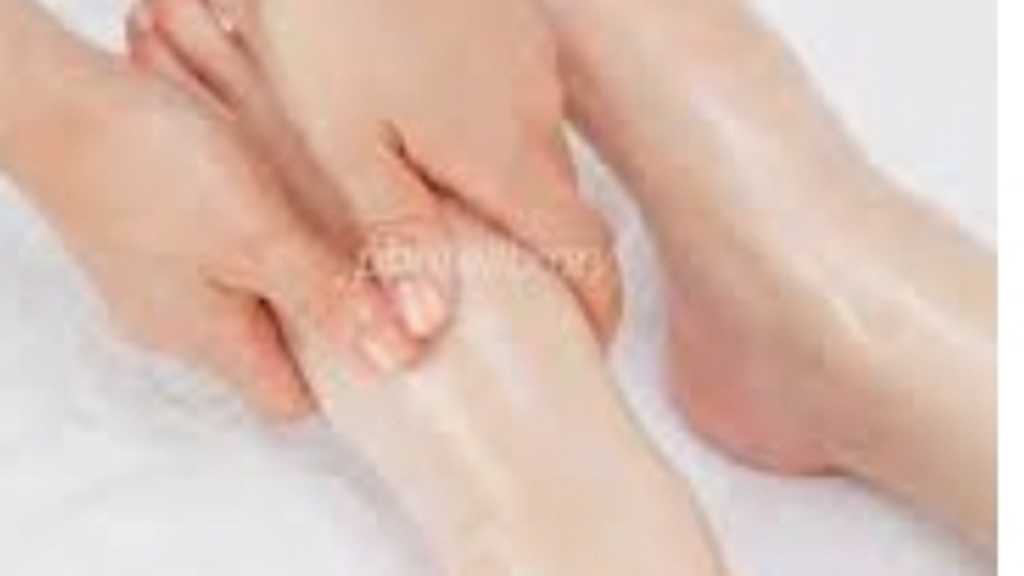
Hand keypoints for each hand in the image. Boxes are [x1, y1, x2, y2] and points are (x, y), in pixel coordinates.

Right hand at [7, 54, 425, 418]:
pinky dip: (250, 243)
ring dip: (287, 273)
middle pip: (268, 351)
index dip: (341, 379)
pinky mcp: (148, 244)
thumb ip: (325, 295)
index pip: (286, 401)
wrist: (57, 104)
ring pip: (245, 301)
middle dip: (319, 317)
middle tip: (359, 267)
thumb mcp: (258, 235)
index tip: (382, 336)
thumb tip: (391, 355)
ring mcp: (158, 287)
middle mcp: (178, 327)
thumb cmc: (148, 166)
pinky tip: (264, 200)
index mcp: (210, 340)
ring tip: (313, 224)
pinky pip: (215, 264)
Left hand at [130, 0, 621, 340]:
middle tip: (505, 308)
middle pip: (565, 212)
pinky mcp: (510, 32)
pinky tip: (439, 140)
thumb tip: (424, 334)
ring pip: (538, 159)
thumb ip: (394, 239)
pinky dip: (498, 148)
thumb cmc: (331, 20)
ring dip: (518, 204)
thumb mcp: (344, 144)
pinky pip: (520, 110)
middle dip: (551, 267)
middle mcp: (535, 113)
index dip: (598, 313)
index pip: (589, 256)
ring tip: (460, 229)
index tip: (583, 348)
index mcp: (505, 156)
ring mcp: (529, 67)